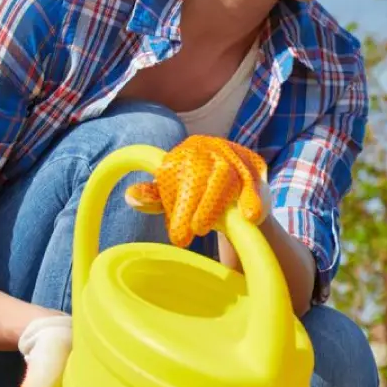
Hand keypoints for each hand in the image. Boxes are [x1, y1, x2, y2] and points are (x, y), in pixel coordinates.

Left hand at [124, 135, 269, 246]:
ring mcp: (233, 155)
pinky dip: (252, 199)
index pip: (173, 174)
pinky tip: (250, 216)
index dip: (171, 203)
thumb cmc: (199, 192)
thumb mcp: (176, 195)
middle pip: (197, 175)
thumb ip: (155, 197)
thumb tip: (131, 196)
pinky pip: (254, 183)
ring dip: (213, 204)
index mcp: (185, 152)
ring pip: (223, 177)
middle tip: (182, 238)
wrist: (238, 189)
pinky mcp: (255, 166)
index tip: (175, 234)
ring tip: (203, 227)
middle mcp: (208, 148)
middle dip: (189, 207)